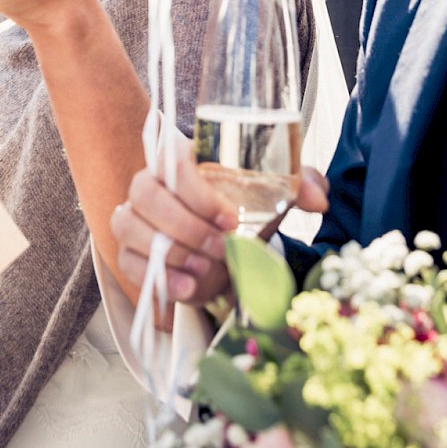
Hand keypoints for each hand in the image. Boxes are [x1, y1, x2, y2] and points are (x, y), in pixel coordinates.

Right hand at [112, 155, 329, 307]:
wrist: (223, 242)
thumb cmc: (242, 210)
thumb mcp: (271, 195)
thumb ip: (297, 186)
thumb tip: (319, 198)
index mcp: (181, 159)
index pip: (174, 163)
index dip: (198, 193)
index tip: (231, 220)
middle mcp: (149, 182)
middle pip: (146, 194)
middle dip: (186, 226)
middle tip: (222, 250)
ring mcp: (134, 217)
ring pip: (130, 225)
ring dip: (169, 251)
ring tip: (205, 272)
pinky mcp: (128, 251)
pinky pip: (126, 261)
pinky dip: (154, 277)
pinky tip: (185, 288)